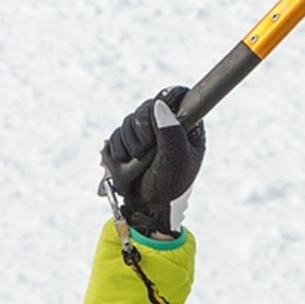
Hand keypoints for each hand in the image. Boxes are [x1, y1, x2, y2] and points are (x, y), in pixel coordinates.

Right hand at [100, 87, 206, 238]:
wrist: (147, 208)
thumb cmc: (169, 187)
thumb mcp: (175, 160)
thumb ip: (170, 131)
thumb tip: (159, 105)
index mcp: (187, 126)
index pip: (178, 95)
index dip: (167, 98)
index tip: (157, 112)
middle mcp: (167, 125)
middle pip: (147, 105)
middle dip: (140, 129)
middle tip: (145, 150)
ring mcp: (146, 133)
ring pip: (129, 120)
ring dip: (129, 143)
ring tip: (137, 161)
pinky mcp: (129, 142)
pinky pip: (116, 134)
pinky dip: (118, 149)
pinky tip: (127, 162)